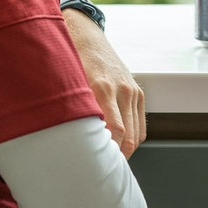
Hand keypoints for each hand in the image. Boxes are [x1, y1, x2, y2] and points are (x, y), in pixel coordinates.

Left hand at [63, 10, 145, 157]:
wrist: (85, 35)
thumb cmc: (71, 60)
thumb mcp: (67, 84)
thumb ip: (72, 110)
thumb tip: (69, 141)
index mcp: (102, 87)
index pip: (114, 131)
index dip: (107, 153)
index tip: (95, 166)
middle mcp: (121, 89)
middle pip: (128, 136)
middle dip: (116, 157)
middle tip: (100, 171)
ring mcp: (132, 90)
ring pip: (136, 134)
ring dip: (125, 150)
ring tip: (108, 163)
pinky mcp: (138, 91)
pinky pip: (140, 125)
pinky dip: (132, 139)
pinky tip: (118, 146)